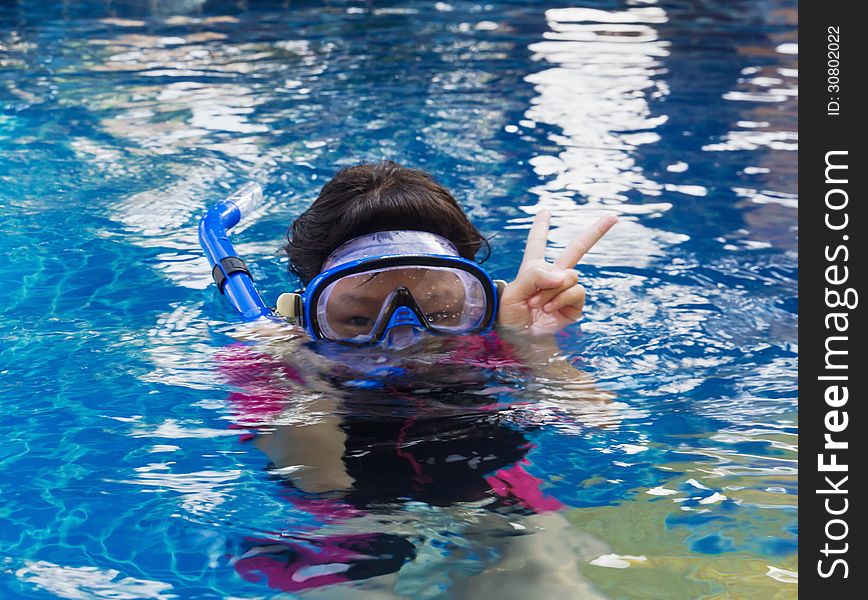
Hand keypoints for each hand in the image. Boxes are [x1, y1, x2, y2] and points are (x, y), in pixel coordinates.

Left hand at [497, 210, 616, 333]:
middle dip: (596, 232)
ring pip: (570, 276)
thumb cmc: (510, 316)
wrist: (521, 339)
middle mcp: (553, 275)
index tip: (545, 211)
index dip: (541, 227)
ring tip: (537, 304)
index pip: (538, 242)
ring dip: (551, 291)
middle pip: (577, 248)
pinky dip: (561, 299)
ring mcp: (565, 289)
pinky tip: (549, 309)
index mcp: (534, 268)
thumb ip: (534, 277)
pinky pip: (576, 291)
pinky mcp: (575, 304)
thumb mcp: (513, 292)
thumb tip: (563, 276)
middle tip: (614, 216)